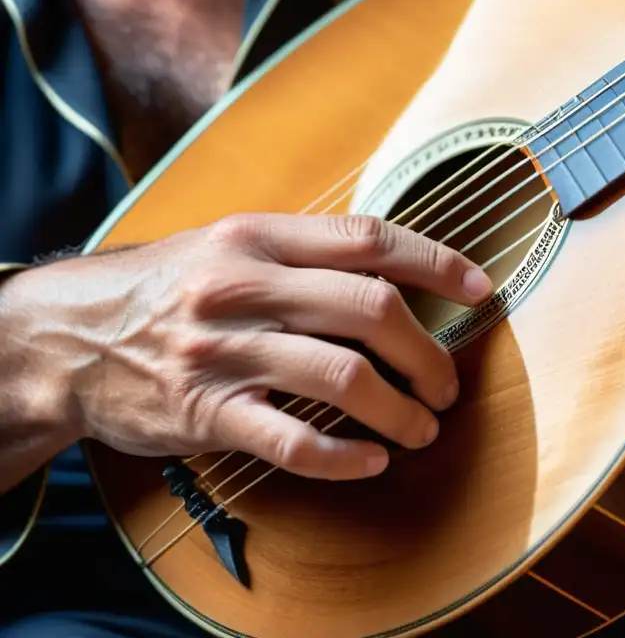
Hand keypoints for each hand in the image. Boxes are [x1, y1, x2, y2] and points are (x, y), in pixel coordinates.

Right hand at [0, 214, 492, 480]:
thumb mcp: (226, 245)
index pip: (370, 239)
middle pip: (372, 308)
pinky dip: (345, 457)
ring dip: (402, 409)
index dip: (437, 264)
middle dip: (429, 351)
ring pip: (345, 377)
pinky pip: (294, 440)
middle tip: (447, 384)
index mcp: (258, 237)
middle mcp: (245, 287)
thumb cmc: (165, 289)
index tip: (482, 290)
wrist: (67, 338)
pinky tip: (371, 462)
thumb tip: (393, 266)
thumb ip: (302, 252)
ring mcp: (225, 350)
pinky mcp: (206, 411)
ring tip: (423, 427)